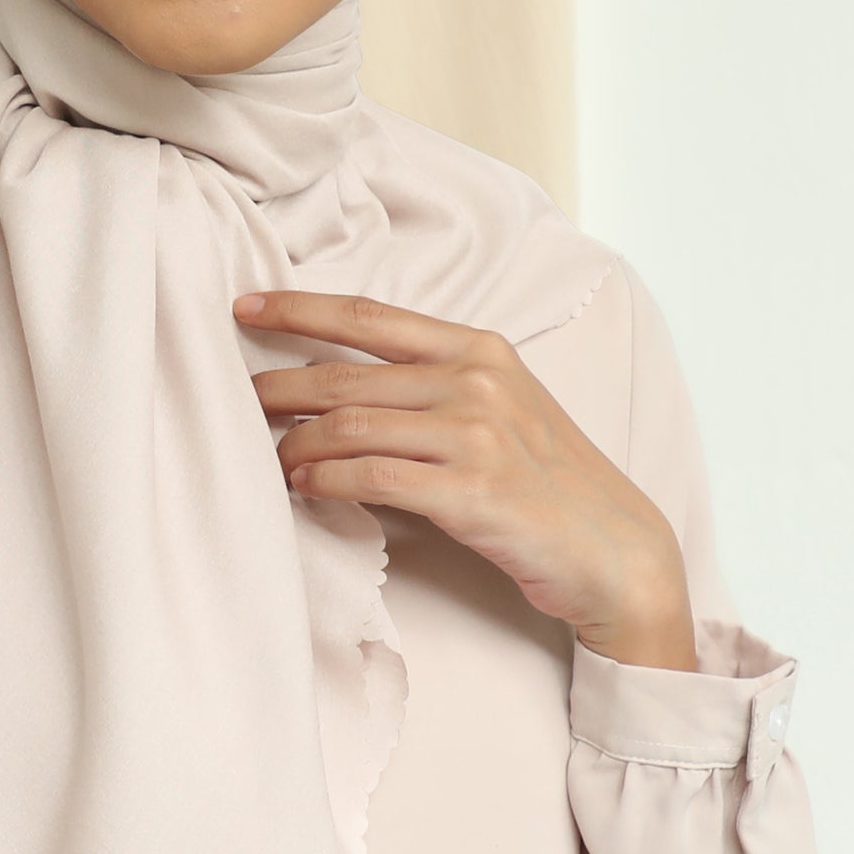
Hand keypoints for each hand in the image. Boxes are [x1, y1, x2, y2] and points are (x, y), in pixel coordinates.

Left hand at [234, 289, 699, 669]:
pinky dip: (327, 481)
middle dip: (279, 385)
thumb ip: (437, 386)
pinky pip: (373, 477)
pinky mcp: (472, 492)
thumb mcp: (502, 410)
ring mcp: (476, 434)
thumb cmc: (550, 483)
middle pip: (346, 372)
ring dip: (297, 444)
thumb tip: (343, 387)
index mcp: (481, 349)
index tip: (245, 305)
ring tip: (272, 459)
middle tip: (238, 400)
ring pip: (351, 424)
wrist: (615, 549)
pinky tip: (306, 488)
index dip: (300, 308)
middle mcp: (477, 380)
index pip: (371, 316)